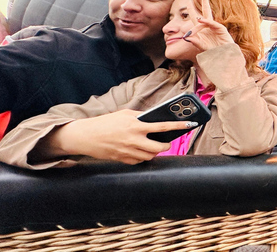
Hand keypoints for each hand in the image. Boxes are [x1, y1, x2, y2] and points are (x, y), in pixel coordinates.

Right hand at [44, 109, 198, 163]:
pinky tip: (140, 151)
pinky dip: (142, 157)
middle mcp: (134, 140)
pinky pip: (139, 161)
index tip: (190, 124)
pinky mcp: (123, 160)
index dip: (179, 126)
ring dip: (155, 151)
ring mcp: (129, 151)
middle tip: (166, 141)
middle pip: (160, 147)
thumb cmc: (106, 123)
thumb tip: (155, 120)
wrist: (86, 136)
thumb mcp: (125, 114)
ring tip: (153, 145)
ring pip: (151, 156)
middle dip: (166, 145)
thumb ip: (141, 117)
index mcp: (136, 125)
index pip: (163, 126)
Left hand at [182, 0, 233, 51]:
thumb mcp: (200, 46)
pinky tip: (200, 20)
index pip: (195, 16)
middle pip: (206, 8)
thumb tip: (185, 37)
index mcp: (202, 27)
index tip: (188, 1)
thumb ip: (194, 41)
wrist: (223, 56)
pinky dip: (206, 22)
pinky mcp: (221, 29)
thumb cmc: (212, 51)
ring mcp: (215, 26)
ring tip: (198, 8)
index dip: (191, 9)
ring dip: (202, 10)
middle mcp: (208, 24)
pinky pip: (212, 24)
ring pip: (207, 15)